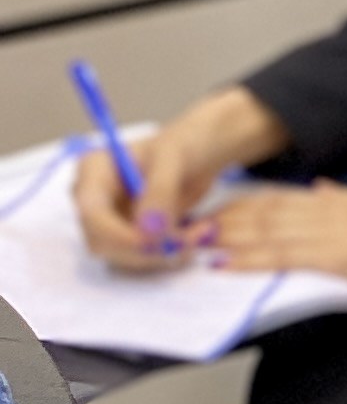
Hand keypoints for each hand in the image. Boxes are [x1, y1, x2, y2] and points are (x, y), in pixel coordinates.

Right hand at [71, 84, 285, 268]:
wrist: (198, 154)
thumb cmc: (182, 145)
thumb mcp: (174, 158)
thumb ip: (160, 191)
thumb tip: (148, 230)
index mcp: (93, 172)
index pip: (91, 214)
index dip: (118, 235)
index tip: (154, 243)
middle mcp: (94, 200)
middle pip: (103, 243)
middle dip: (145, 250)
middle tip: (187, 242)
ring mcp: (109, 221)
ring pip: (123, 257)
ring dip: (162, 255)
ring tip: (199, 233)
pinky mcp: (128, 237)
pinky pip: (142, 258)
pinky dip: (169, 255)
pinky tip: (194, 236)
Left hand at [202, 182, 346, 307]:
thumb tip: (322, 189)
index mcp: (339, 201)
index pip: (278, 199)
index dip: (240, 205)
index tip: (212, 212)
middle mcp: (330, 210)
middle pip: (264, 211)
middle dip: (222, 219)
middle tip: (186, 229)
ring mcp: (332, 233)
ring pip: (266, 231)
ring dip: (226, 238)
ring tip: (193, 244)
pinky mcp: (338, 259)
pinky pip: (284, 257)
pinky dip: (251, 260)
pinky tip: (226, 264)